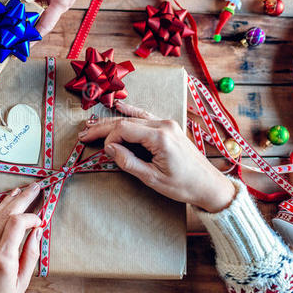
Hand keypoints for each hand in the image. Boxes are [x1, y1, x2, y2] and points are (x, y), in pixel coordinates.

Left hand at [0, 183, 42, 292]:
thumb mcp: (21, 283)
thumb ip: (31, 254)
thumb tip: (37, 230)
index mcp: (3, 261)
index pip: (19, 224)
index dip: (31, 216)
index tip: (38, 218)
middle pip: (6, 215)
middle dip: (22, 199)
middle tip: (33, 188)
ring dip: (6, 202)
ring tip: (17, 191)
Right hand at [79, 102, 235, 212]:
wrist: (208, 184)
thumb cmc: (183, 185)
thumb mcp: (152, 178)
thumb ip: (128, 162)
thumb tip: (109, 149)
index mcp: (160, 137)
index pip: (124, 129)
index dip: (109, 139)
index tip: (105, 153)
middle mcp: (164, 125)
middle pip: (125, 121)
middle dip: (103, 128)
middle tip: (84, 135)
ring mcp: (167, 124)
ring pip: (133, 118)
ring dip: (112, 122)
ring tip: (92, 125)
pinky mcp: (168, 127)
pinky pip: (145, 117)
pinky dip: (130, 113)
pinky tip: (118, 107)